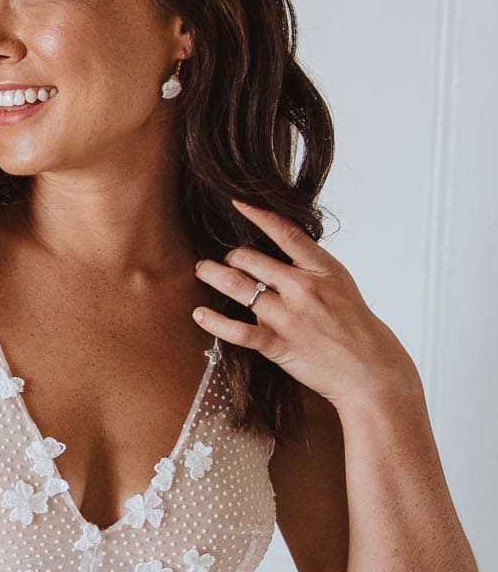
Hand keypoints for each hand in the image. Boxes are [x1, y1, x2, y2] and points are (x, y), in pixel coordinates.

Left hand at [191, 200, 417, 409]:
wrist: (371, 370)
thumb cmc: (354, 327)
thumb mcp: (340, 285)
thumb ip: (310, 267)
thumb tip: (278, 249)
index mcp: (323, 270)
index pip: (286, 233)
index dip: (258, 214)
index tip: (237, 202)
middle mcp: (304, 288)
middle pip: (250, 258)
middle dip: (229, 256)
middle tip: (218, 259)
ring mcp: (290, 316)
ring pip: (237, 286)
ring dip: (213, 275)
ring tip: (202, 271)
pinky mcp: (278, 344)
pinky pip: (236, 330)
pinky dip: (213, 321)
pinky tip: (199, 314)